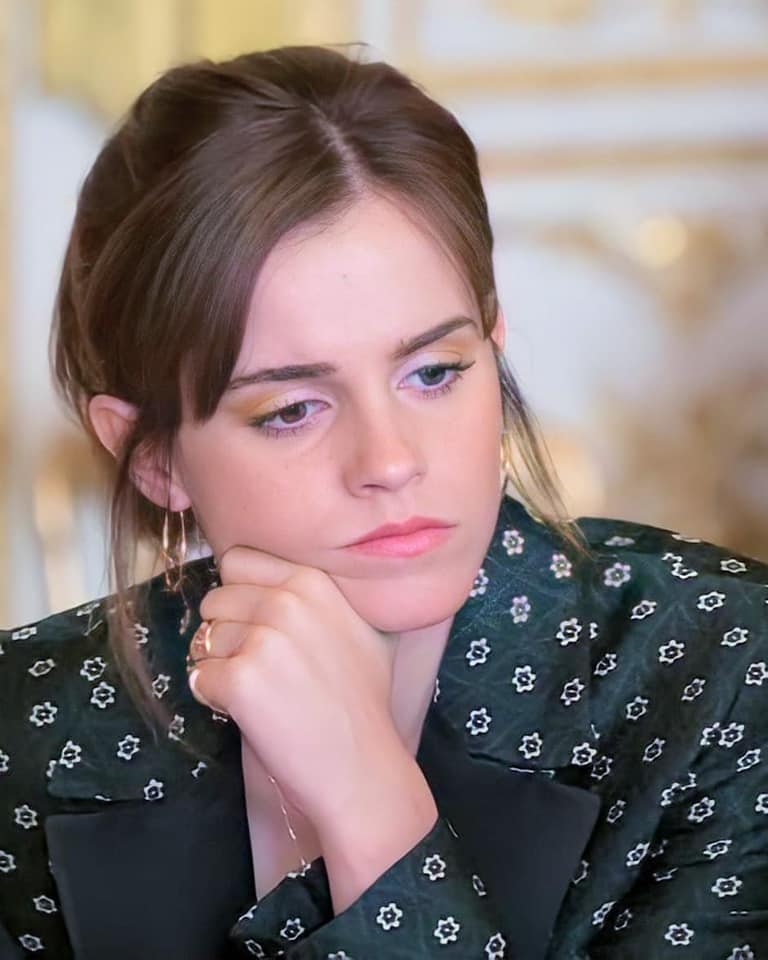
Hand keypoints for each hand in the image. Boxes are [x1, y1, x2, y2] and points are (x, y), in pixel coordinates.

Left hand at [187, 546, 409, 832]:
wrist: (361, 767)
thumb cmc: (363, 702)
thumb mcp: (362, 627)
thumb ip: (321, 595)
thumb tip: (282, 579)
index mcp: (313, 580)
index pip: (238, 561)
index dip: (239, 594)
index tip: (257, 623)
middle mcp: (287, 601)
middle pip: (215, 599)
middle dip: (226, 631)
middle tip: (258, 666)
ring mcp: (263, 639)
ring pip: (204, 638)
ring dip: (219, 665)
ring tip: (258, 692)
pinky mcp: (240, 680)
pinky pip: (199, 676)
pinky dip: (213, 696)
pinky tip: (247, 711)